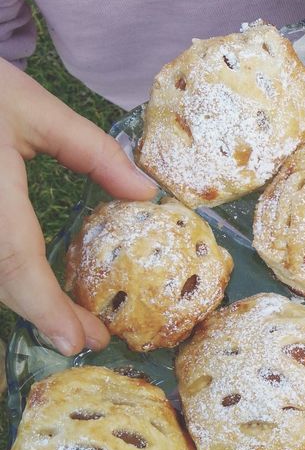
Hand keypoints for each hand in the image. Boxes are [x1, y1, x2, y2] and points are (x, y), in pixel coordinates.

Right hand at [0, 59, 155, 356]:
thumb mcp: (34, 108)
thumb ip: (92, 152)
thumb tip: (146, 192)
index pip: (12, 257)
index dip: (42, 304)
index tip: (75, 340)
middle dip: (42, 314)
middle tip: (88, 338)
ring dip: (24, 301)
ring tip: (71, 324)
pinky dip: (9, 279)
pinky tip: (39, 293)